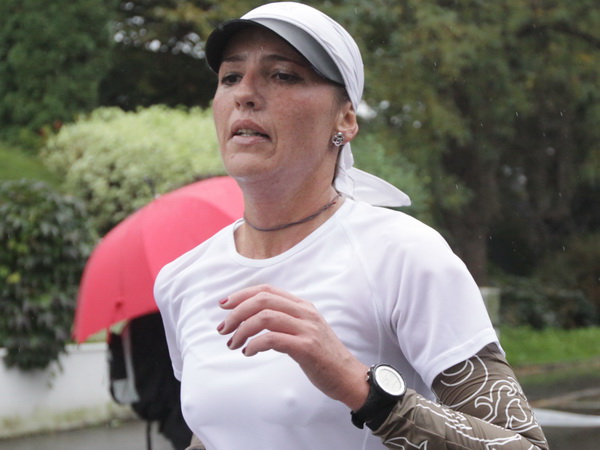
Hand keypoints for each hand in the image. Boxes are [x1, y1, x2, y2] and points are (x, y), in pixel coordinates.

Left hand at [217, 284, 368, 409]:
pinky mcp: (306, 347)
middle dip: (237, 312)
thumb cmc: (322, 356)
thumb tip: (252, 319)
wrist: (348, 376)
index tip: (224, 305)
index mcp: (303, 306)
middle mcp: (305, 312)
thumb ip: (285, 321)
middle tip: (223, 328)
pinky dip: (254, 344)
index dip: (242, 295)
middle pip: (262, 300)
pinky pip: (272, 339)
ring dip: (242, 329)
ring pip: (265, 317)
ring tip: (233, 343)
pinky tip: (248, 352)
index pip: (267, 290)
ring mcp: (307, 328)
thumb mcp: (305, 330)